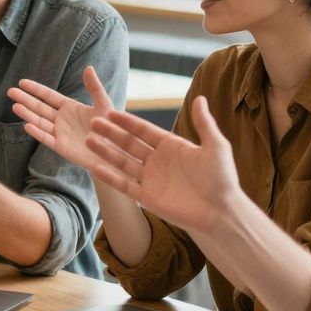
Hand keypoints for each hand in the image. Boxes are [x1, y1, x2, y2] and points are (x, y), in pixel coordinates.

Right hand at [8, 66, 115, 170]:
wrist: (115, 151)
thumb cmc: (110, 128)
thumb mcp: (104, 104)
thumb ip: (94, 87)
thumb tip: (88, 67)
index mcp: (69, 107)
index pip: (48, 96)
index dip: (35, 89)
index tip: (22, 82)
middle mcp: (61, 119)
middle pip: (39, 107)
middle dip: (25, 99)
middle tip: (10, 91)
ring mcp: (60, 133)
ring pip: (40, 122)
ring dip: (28, 114)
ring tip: (15, 106)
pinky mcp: (62, 147)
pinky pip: (47, 139)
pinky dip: (38, 133)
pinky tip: (28, 125)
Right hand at [84, 96, 243, 233]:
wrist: (221, 213)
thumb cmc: (222, 179)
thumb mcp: (215, 146)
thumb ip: (204, 123)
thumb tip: (200, 97)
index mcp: (171, 146)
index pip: (144, 130)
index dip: (127, 122)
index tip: (110, 112)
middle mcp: (157, 160)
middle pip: (129, 144)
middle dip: (111, 133)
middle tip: (93, 122)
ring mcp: (150, 179)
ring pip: (122, 162)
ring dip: (105, 152)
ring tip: (88, 140)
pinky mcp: (146, 197)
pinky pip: (124, 184)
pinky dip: (110, 176)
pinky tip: (95, 166)